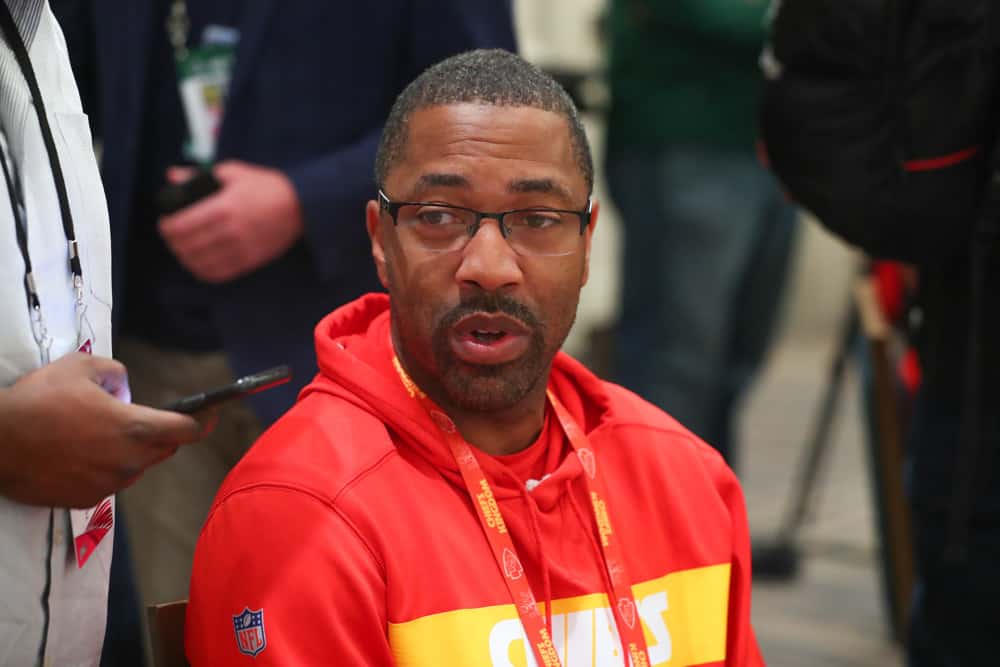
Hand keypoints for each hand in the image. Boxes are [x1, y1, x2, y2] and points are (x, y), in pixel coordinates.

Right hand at [0, 353, 204, 507]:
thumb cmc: (38, 400)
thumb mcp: (80, 367)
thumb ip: (115, 373)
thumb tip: (126, 389)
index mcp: (134, 428)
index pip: (186, 430)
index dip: (203, 421)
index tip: (212, 415)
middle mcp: (128, 461)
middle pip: (164, 449)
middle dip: (161, 433)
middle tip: (137, 417)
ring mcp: (108, 484)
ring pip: (137, 467)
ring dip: (131, 452)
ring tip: (98, 434)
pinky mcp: (86, 500)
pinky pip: (110, 482)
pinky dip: (106, 468)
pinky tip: (80, 453)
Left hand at [158, 160, 303, 282]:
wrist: (301, 206)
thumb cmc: (266, 186)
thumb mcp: (233, 172)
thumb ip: (199, 175)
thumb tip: (172, 176)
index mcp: (223, 207)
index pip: (181, 225)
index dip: (166, 227)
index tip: (164, 223)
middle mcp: (230, 231)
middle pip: (187, 246)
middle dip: (173, 242)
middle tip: (171, 237)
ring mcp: (240, 249)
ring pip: (200, 262)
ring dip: (185, 258)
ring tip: (183, 250)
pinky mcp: (250, 261)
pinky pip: (218, 274)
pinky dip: (203, 271)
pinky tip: (199, 264)